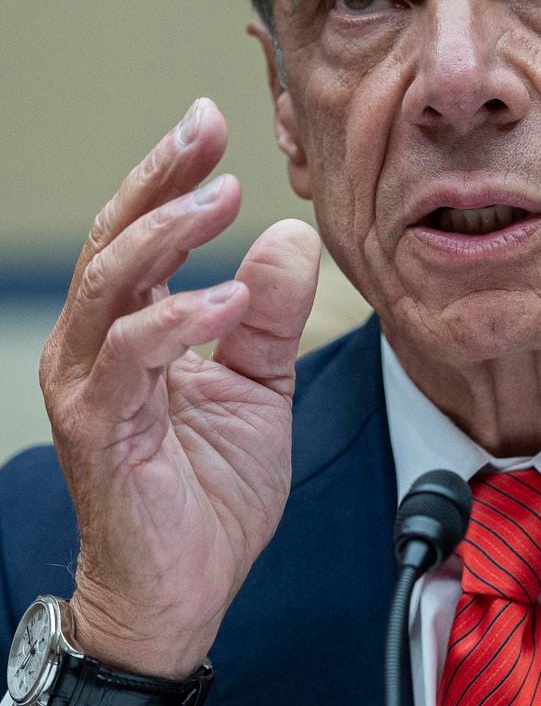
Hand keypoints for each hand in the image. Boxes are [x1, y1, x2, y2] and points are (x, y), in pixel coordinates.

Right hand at [39, 98, 320, 681]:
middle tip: (202, 128)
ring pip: (110, 282)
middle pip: (114, 238)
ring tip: (221, 195)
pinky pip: (132, 356)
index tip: (210, 117)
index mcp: (133, 328)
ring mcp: (88, 384)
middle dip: (158, 177)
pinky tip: (225, 298)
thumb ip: (269, 311)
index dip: (172, 173)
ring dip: (166, 232)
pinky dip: (179, 319)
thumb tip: (286, 233)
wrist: (185, 587)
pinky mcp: (96, 428)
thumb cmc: (212, 488)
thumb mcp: (260, 383)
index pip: (143, 232)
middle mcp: (97, 345)